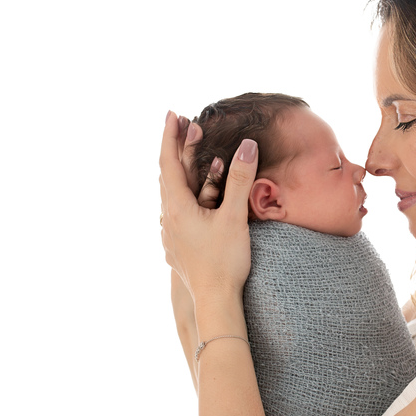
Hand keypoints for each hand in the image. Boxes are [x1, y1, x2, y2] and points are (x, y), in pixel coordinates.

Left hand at [159, 110, 258, 301]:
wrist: (215, 301)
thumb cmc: (224, 261)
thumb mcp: (234, 217)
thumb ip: (239, 180)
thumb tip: (246, 145)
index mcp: (177, 207)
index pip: (168, 162)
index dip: (170, 136)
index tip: (173, 113)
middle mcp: (168, 218)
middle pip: (169, 175)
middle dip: (178, 149)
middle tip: (186, 126)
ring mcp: (171, 233)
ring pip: (172, 195)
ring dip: (182, 172)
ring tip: (189, 156)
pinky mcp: (177, 246)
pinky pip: (178, 212)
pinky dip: (186, 195)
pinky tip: (191, 198)